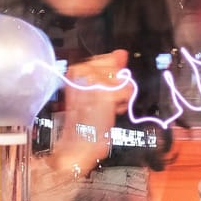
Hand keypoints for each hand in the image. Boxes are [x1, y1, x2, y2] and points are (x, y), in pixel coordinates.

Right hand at [52, 50, 131, 174]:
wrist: (77, 147)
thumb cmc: (84, 125)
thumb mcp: (96, 93)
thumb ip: (109, 71)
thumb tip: (121, 53)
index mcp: (75, 71)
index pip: (106, 59)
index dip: (111, 75)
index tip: (105, 89)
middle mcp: (81, 72)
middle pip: (115, 67)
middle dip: (116, 85)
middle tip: (106, 102)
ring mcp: (92, 82)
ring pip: (122, 78)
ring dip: (120, 95)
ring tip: (108, 108)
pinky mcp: (103, 94)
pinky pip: (125, 90)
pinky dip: (122, 103)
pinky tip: (112, 111)